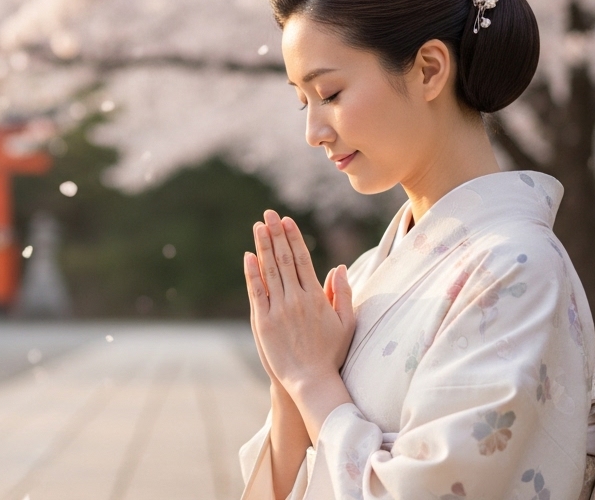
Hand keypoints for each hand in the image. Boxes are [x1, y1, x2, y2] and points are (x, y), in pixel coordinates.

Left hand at [244, 210, 355, 393]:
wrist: (311, 381)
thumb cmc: (331, 353)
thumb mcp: (346, 323)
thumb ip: (343, 294)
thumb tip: (339, 267)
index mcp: (316, 297)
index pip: (303, 260)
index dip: (294, 238)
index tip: (287, 221)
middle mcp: (296, 299)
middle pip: (284, 260)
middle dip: (276, 234)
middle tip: (269, 214)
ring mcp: (278, 310)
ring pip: (270, 271)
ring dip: (264, 246)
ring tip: (259, 227)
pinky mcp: (263, 322)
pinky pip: (256, 292)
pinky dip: (252, 273)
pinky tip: (249, 256)